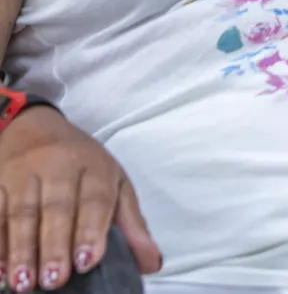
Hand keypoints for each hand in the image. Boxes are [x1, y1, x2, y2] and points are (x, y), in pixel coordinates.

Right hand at [0, 107, 160, 290]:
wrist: (36, 129)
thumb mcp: (114, 184)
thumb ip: (131, 224)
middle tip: (55, 279)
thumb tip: (152, 262)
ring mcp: (26, 171)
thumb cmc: (82, 166)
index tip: (87, 261)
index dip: (90, 229)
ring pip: (23, 212)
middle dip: (55, 245)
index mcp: (95, 166)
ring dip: (22, 250)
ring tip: (24, 283)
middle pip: (58, 206)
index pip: (95, 197)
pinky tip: (0, 269)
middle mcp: (60, 165)